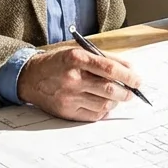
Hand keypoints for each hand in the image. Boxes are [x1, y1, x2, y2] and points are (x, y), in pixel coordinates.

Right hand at [16, 47, 142, 121]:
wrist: (30, 77)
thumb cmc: (58, 62)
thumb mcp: (78, 52)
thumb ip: (103, 58)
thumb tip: (129, 68)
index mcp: (77, 59)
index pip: (110, 69)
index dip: (128, 75)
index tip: (138, 80)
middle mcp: (73, 79)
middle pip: (109, 89)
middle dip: (126, 92)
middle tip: (131, 92)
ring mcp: (69, 97)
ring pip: (104, 104)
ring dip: (116, 101)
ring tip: (116, 96)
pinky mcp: (67, 112)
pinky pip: (94, 115)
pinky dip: (103, 110)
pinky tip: (102, 103)